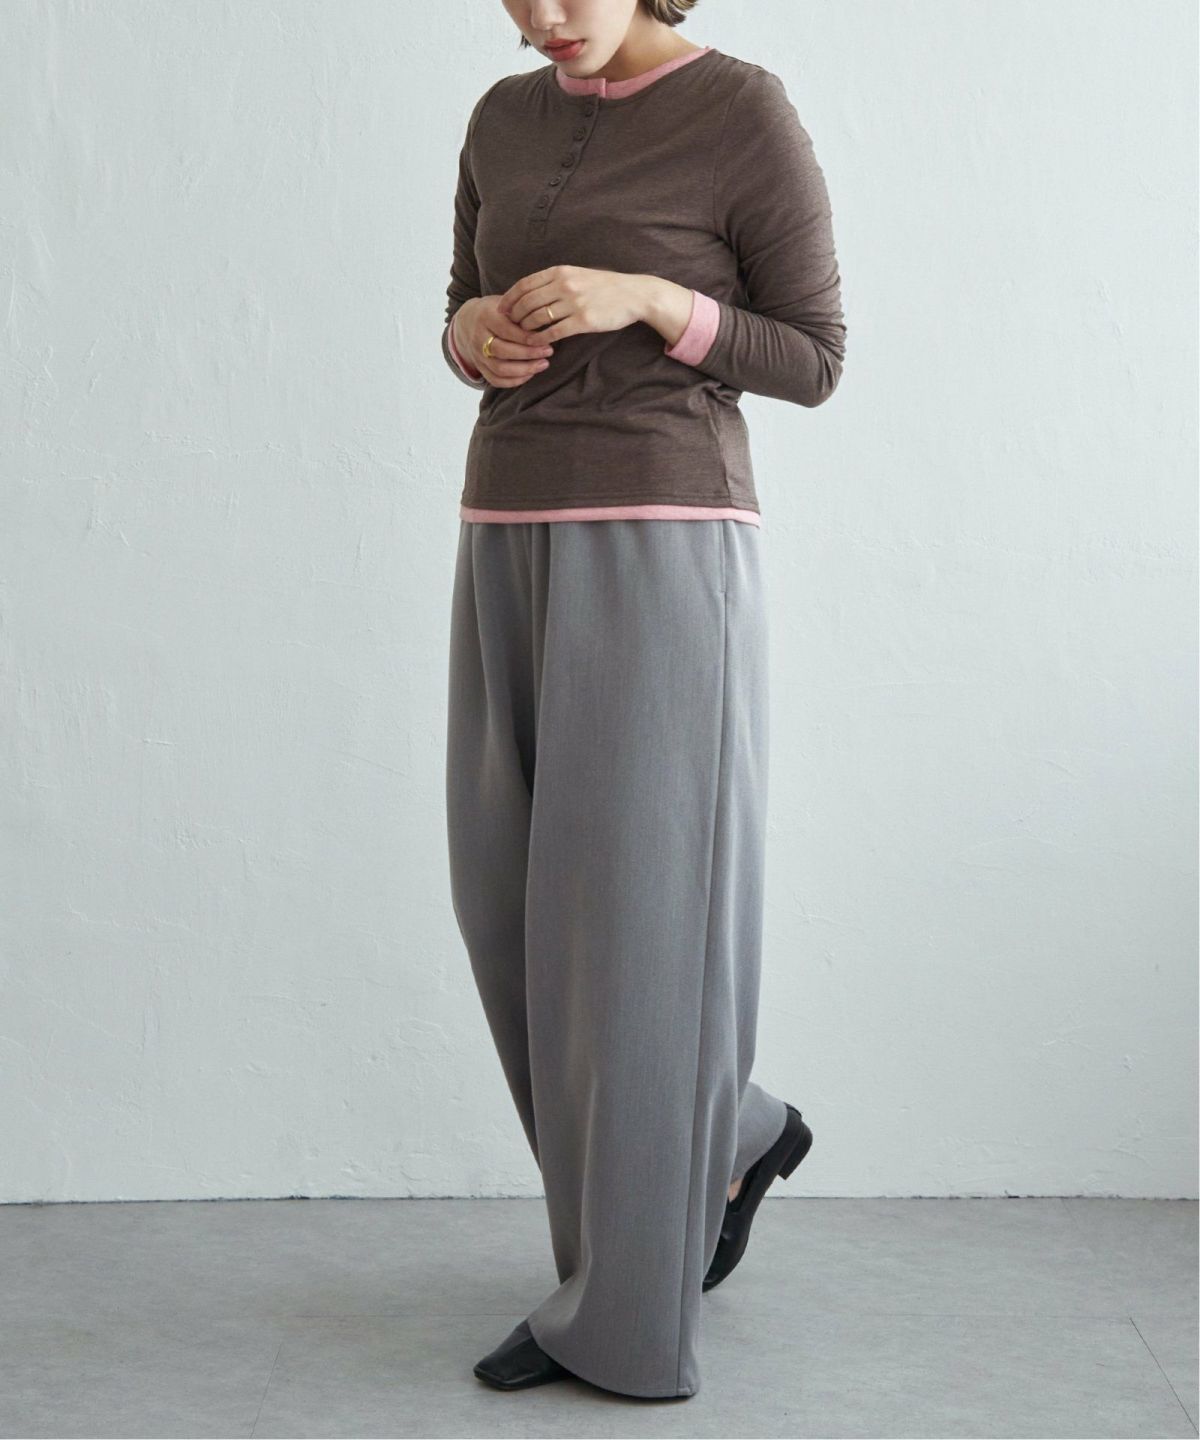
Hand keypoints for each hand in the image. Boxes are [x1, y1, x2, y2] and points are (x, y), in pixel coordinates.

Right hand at [453, 296, 555, 388]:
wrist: (468, 322)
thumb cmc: (495, 311)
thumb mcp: (505, 304)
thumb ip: (521, 311)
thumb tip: (545, 320)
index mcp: (485, 317)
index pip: (507, 330)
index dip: (527, 337)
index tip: (546, 339)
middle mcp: (478, 337)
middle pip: (502, 351)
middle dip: (528, 354)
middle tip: (548, 352)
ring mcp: (478, 355)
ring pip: (500, 368)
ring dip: (524, 370)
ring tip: (543, 364)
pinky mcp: (480, 368)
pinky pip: (496, 380)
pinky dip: (515, 381)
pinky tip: (530, 374)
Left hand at [496, 266, 649, 342]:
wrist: (634, 295)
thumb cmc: (605, 287)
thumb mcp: (578, 274)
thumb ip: (556, 280)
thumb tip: (531, 292)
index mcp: (560, 271)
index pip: (524, 284)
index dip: (509, 299)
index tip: (501, 310)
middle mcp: (564, 284)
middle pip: (527, 302)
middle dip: (515, 317)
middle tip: (511, 327)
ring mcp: (573, 302)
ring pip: (537, 318)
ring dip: (526, 329)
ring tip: (524, 336)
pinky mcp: (583, 321)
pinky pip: (553, 332)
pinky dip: (541, 340)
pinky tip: (538, 344)